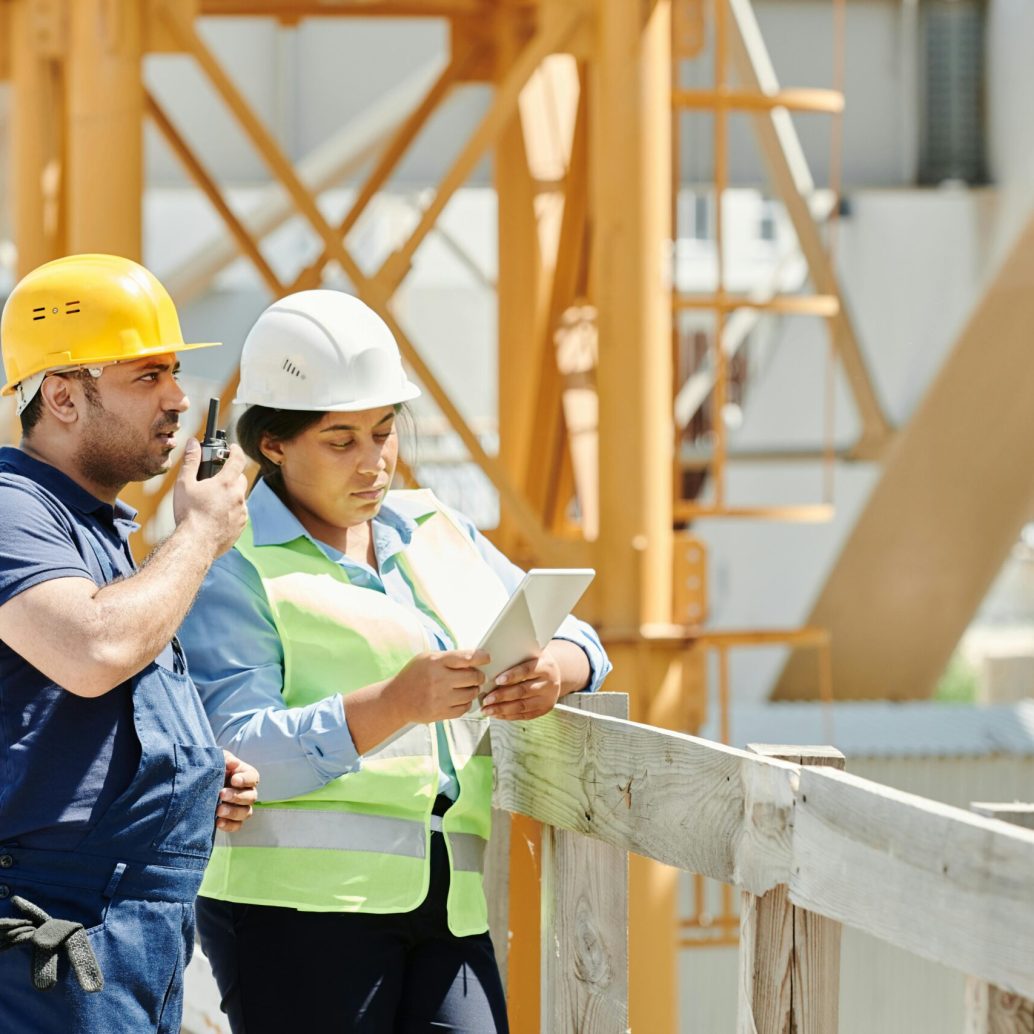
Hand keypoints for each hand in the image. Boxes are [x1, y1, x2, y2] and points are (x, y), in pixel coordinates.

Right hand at [173, 439, 247, 556]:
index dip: (236, 451)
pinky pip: (239, 513)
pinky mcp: (241, 525)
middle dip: (232, 475)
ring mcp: (242, 512)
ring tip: (213, 500)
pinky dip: (232, 510)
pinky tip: (217, 515)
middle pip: (240, 478)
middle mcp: (238, 496)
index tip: (233, 448)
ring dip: (231, 495)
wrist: (196, 543)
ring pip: (240, 497)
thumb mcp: (185, 484)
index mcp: (226, 483)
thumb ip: (190, 461)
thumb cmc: (189, 514)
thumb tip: (193, 443)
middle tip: (218, 477)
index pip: (238, 459)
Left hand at [216, 750, 258, 831]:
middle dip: (236, 796)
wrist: (198, 784)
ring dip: (233, 812)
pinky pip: (237, 826)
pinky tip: (218, 823)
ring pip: (246, 812)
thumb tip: (233, 763)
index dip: (246, 780)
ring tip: (218, 810)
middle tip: (221, 794)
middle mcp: (247, 792)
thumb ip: (226, 759)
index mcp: (245, 776)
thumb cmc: (213, 769)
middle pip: (251, 797)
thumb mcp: (218, 759)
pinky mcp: (233, 820)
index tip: (233, 780)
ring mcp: (241, 807)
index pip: (253, 777)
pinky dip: (229, 825)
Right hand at [386, 650, 489, 725]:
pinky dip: (466, 703)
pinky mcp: (441, 713)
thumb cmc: (414, 675)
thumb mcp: (427, 658)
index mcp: (436, 662)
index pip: (466, 658)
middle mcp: (439, 680)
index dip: (481, 657)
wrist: (397, 700)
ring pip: (471, 694)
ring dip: (473, 690)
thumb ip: (449, 657)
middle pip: (473, 677)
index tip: (487, 658)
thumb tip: (474, 657)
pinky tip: (459, 698)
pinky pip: (464, 708)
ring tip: (466, 687)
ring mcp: (440, 698)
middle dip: (479, 676)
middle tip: (477, 676)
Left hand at [480, 647, 562, 719]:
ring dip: (502, 709)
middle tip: (487, 699)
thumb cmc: (536, 663)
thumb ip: (516, 658)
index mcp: (545, 666)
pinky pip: (524, 715)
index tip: (497, 680)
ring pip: (522, 706)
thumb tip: (491, 667)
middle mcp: (549, 683)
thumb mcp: (531, 655)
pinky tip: (496, 714)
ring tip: (487, 709)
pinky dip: (508, 716)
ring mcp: (547, 699)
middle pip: (523, 691)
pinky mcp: (543, 710)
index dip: (512, 675)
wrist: (556, 675)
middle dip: (502, 696)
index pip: (527, 670)